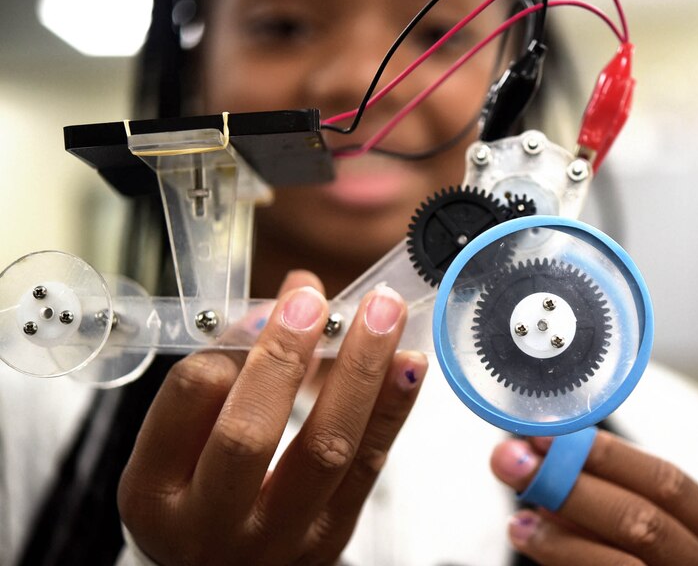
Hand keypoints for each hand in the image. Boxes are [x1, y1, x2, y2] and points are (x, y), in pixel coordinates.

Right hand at [118, 271, 427, 564]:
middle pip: (249, 434)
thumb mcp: (180, 439)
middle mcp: (210, 523)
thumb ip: (229, 368)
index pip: (191, 397)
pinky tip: (407, 364)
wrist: (222, 564)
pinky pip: (368, 467)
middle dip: (286, 357)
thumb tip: (297, 293)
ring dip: (360, 370)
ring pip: (326, 449)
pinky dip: (391, 408)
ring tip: (382, 313)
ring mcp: (277, 537)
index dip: (234, 342)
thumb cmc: (197, 489)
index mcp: (155, 487)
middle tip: (313, 304)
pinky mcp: (330, 538)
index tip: (269, 308)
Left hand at [491, 430, 697, 565]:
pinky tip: (533, 541)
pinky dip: (562, 559)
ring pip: (619, 564)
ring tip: (518, 519)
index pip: (668, 482)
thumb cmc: (646, 559)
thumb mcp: (645, 527)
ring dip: (557, 536)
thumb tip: (536, 453)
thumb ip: (604, 493)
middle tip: (514, 463)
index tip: (546, 435)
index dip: (605, 454)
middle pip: (642, 521)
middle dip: (570, 486)